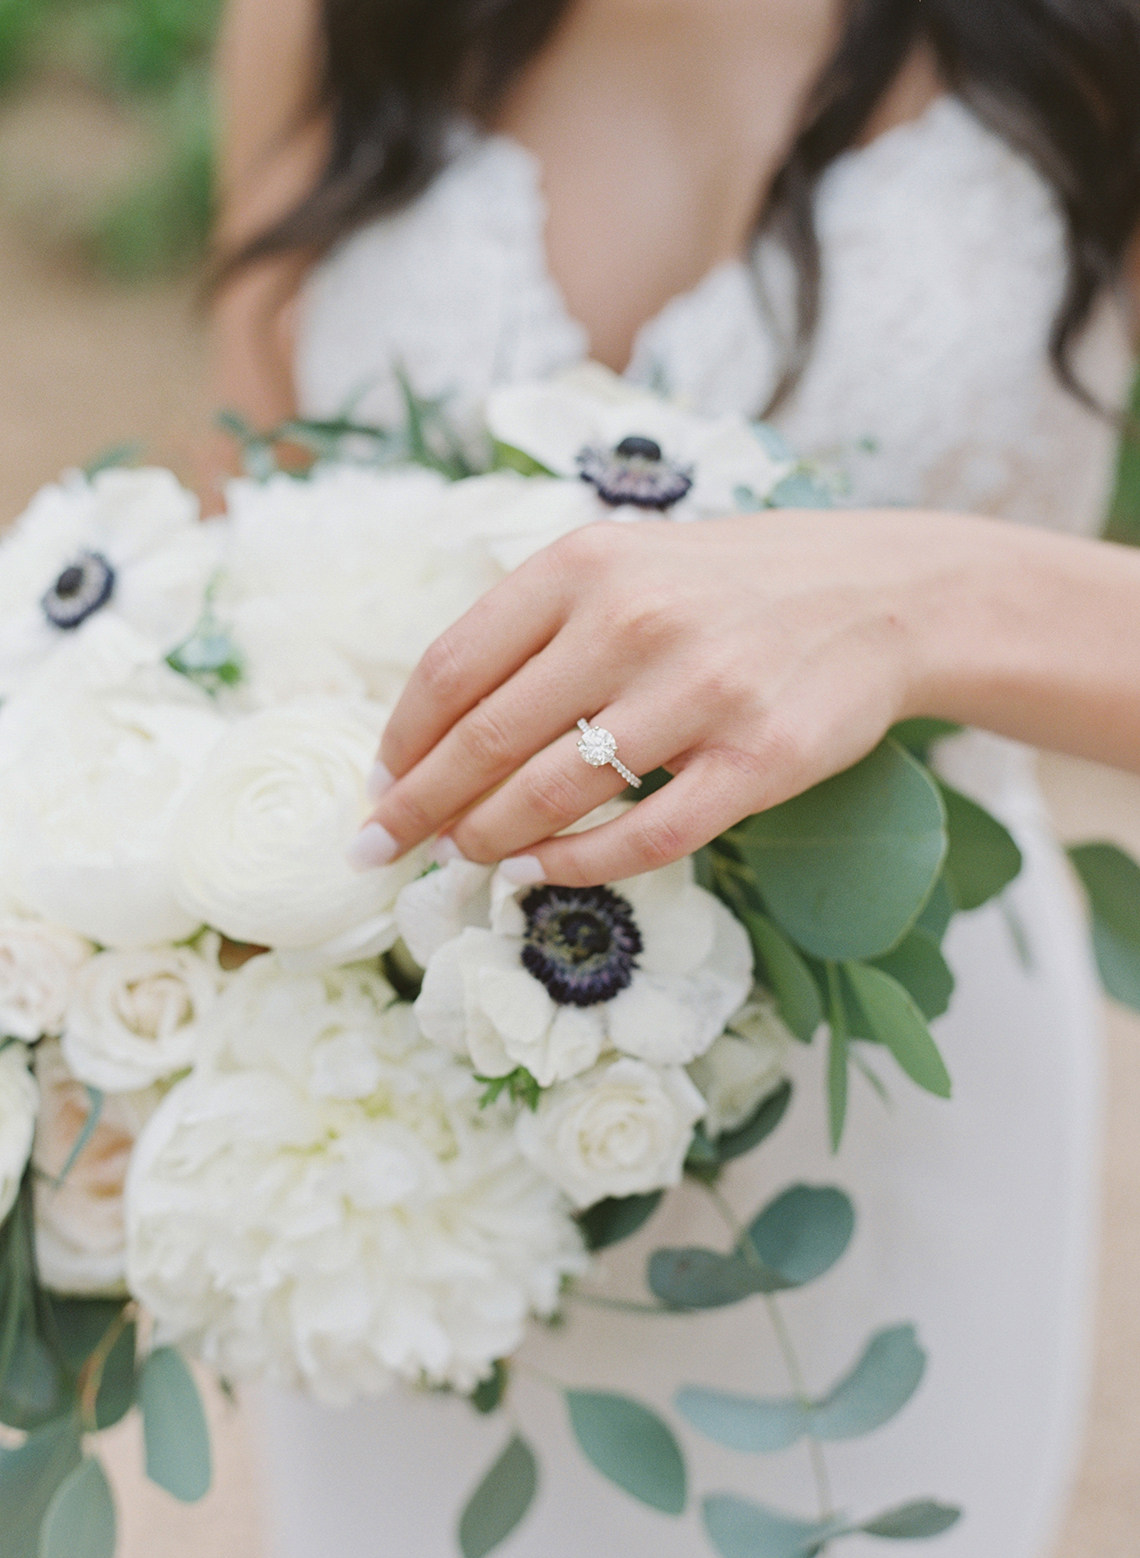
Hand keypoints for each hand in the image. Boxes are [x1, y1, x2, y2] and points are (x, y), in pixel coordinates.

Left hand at [352, 508, 979, 884]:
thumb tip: (435, 729)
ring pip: (554, 794)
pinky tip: (541, 873)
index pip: (452, 668)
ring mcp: (700, 693)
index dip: (400, 740)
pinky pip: (644, 836)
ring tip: (462, 858)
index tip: (378, 785)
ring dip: (489, 840)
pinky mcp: (758, 760)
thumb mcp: (625, 566)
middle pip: (487, 740)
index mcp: (584, 565)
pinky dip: (577, 865)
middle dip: (420, 808)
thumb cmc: (730, 586)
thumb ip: (536, 628)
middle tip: (383, 847)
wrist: (881, 593)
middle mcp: (633, 621)